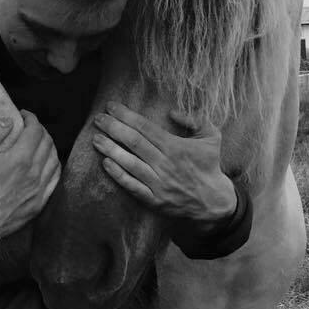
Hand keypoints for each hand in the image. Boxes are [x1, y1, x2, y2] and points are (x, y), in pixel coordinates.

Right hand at [0, 110, 59, 249]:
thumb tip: (8, 121)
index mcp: (18, 161)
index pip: (35, 131)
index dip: (31, 119)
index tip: (24, 115)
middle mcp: (33, 176)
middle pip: (47, 143)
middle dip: (40, 130)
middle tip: (29, 127)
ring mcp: (38, 192)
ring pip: (54, 160)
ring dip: (48, 146)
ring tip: (37, 142)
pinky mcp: (37, 205)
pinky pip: (54, 179)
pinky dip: (52, 165)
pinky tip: (44, 162)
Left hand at [91, 103, 236, 222]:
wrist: (213, 202)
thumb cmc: (209, 165)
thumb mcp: (211, 136)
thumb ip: (194, 119)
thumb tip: (172, 112)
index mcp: (176, 147)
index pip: (145, 127)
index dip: (126, 116)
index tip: (111, 106)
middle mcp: (165, 164)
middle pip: (134, 142)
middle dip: (113, 128)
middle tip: (98, 119)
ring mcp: (158, 183)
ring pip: (129, 163)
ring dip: (110, 149)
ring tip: (95, 139)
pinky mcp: (154, 200)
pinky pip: (132, 186)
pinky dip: (117, 174)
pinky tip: (105, 163)